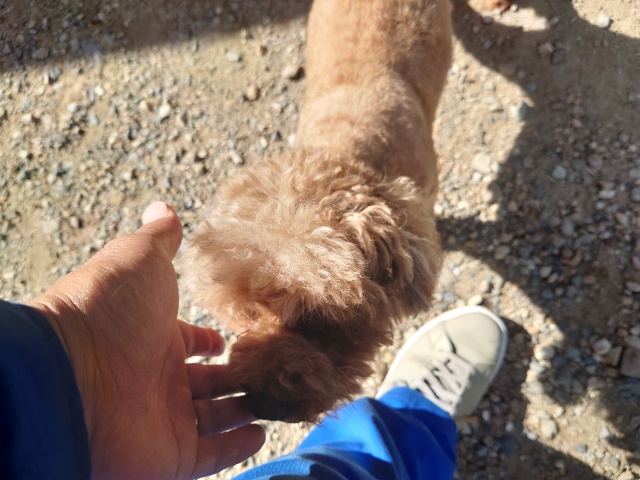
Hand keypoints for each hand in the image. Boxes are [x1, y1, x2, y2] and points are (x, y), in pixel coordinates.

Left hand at [28, 202, 264, 478]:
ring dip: (245, 407)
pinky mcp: (172, 454)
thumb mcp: (138, 260)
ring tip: (279, 394)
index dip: (211, 340)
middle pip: (208, 380)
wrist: (71, 374)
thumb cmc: (106, 311)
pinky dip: (237, 446)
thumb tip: (165, 207)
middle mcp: (159, 379)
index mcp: (152, 337)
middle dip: (236, 373)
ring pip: (216, 416)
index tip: (236, 337)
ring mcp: (165, 418)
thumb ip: (158, 239)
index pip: (191, 342)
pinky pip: (212, 454)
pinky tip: (261, 430)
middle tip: (271, 366)